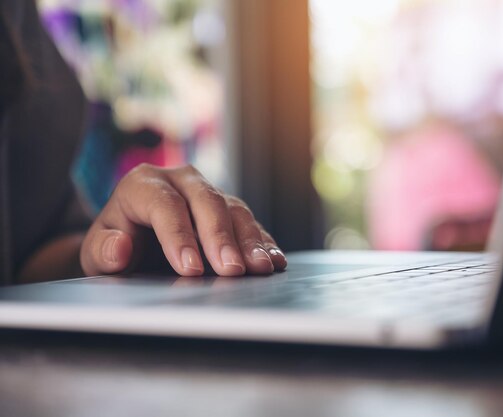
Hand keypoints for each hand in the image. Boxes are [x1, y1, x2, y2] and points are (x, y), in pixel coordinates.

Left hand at [80, 164, 286, 276]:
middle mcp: (180, 181)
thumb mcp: (97, 254)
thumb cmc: (116, 247)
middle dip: (220, 237)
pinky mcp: (229, 211)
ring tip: (260, 268)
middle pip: (206, 201)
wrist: (135, 244)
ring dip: (249, 241)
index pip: (164, 205)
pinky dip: (263, 243)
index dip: (179, 236)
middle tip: (230, 270)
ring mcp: (208, 193)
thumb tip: (120, 246)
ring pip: (234, 210)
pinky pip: (251, 223)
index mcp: (143, 184)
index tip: (190, 269)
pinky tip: (273, 261)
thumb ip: (102, 251)